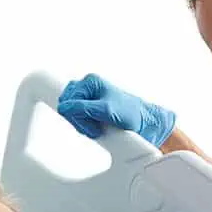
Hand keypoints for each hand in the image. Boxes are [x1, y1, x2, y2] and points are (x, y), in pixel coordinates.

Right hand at [57, 73, 175, 146]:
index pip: (66, 99)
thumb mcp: (105, 110)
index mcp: (90, 82)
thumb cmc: (133, 115)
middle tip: (96, 127)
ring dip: (84, 126)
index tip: (86, 123)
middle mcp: (89, 89)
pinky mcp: (93, 113)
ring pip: (73, 116)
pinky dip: (87, 128)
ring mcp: (90, 101)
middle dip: (80, 121)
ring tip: (100, 128)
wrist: (147, 125)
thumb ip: (83, 108)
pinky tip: (99, 130)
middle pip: (68, 107)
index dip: (74, 115)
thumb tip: (64, 108)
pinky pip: (80, 122)